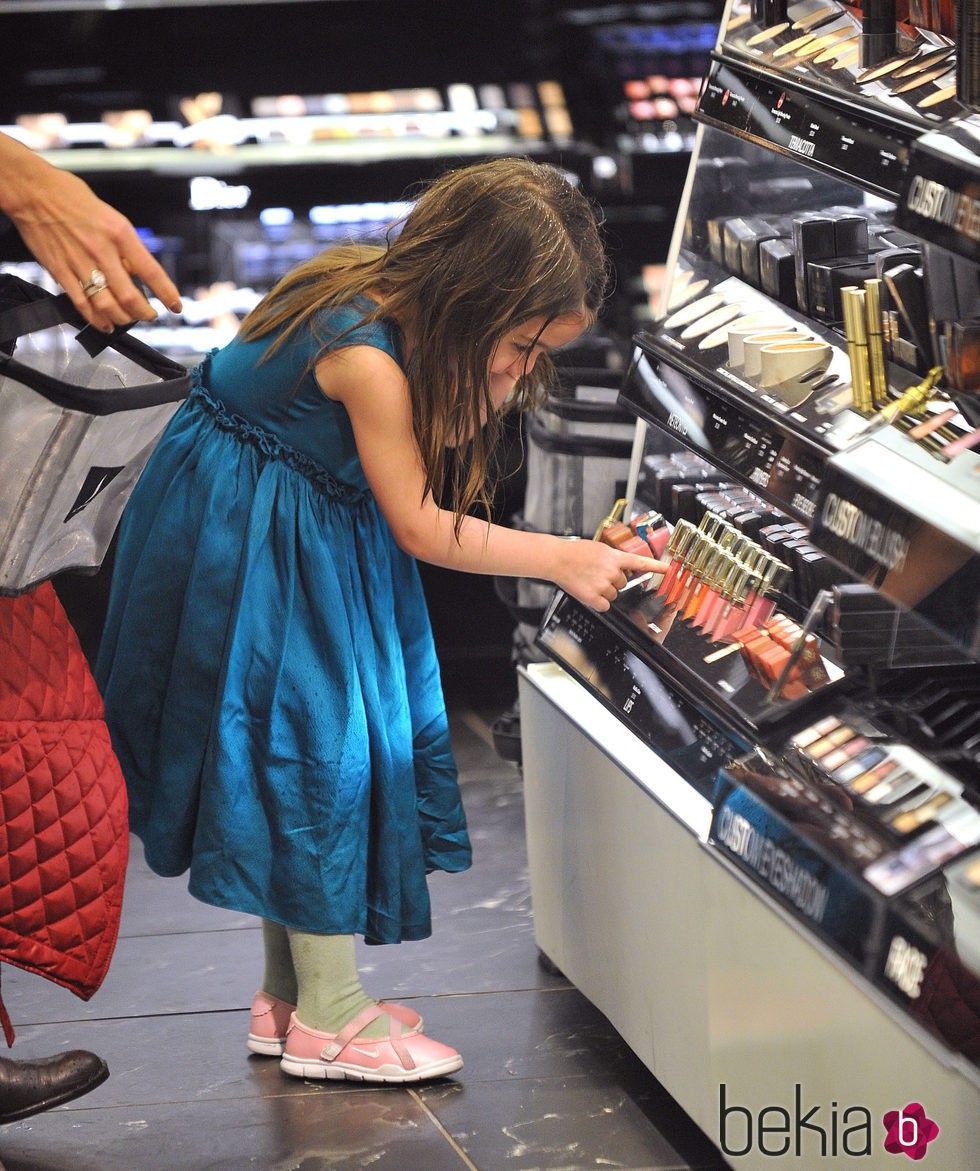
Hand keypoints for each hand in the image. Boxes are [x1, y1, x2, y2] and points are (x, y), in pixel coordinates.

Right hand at [0, 133, 181, 330]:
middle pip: (130, 296)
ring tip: (128, 320)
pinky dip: (96, 319)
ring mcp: (80, 263)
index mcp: (120, 233)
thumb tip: (137, 274)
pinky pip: (82, 304)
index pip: (151, 271)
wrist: (33, 190)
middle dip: (144, 313)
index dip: (167, 293)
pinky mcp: (60, 271)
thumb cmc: (71, 197)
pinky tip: (106, 324)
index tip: (176, 306)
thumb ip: (124, 247)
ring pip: (107, 305)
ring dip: (122, 319)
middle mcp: (102, 250)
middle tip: (149, 315)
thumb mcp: (111, 217)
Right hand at [552, 538, 665, 611]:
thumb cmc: (575, 553)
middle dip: (612, 581)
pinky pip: (604, 605)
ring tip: (590, 580)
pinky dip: (597, 601)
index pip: (640, 562)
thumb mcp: (599, 549)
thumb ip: (613, 559)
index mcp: (614, 557)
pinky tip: (588, 591)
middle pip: (623, 583)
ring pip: (613, 594)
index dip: (656, 566)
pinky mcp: (594, 597)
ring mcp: (603, 584)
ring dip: (604, 590)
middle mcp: (611, 571)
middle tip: (597, 574)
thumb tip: (621, 568)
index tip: (668, 569)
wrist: (558, 559)